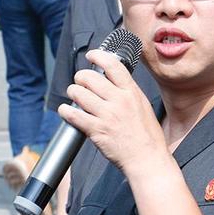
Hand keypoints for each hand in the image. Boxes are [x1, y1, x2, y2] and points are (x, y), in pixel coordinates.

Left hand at [58, 50, 166, 175]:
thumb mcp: (143, 106)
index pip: (112, 65)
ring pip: (79, 93)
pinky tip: (66, 111)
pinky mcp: (97, 130)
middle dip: (80, 77)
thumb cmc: (148, 136)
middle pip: (90, 77)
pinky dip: (66, 111)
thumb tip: (113, 81)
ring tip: (74, 95)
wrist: (147, 158)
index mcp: (131, 92)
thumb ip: (128, 92)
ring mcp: (107, 115)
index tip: (91, 55)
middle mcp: (119, 100)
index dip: (98, 56)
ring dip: (73, 92)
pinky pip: (74, 115)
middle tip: (80, 82)